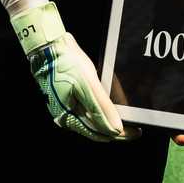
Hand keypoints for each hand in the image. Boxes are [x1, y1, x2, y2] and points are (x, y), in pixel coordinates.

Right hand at [12, 2, 131, 141]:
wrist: (47, 48)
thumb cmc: (65, 64)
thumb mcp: (87, 85)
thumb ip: (101, 108)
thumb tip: (115, 129)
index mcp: (69, 117)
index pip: (100, 133)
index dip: (120, 134)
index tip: (136, 132)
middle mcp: (65, 117)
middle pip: (96, 129)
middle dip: (115, 128)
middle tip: (134, 126)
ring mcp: (64, 109)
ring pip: (92, 121)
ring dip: (108, 120)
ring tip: (124, 117)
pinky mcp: (66, 100)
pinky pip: (86, 111)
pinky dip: (99, 111)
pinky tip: (108, 107)